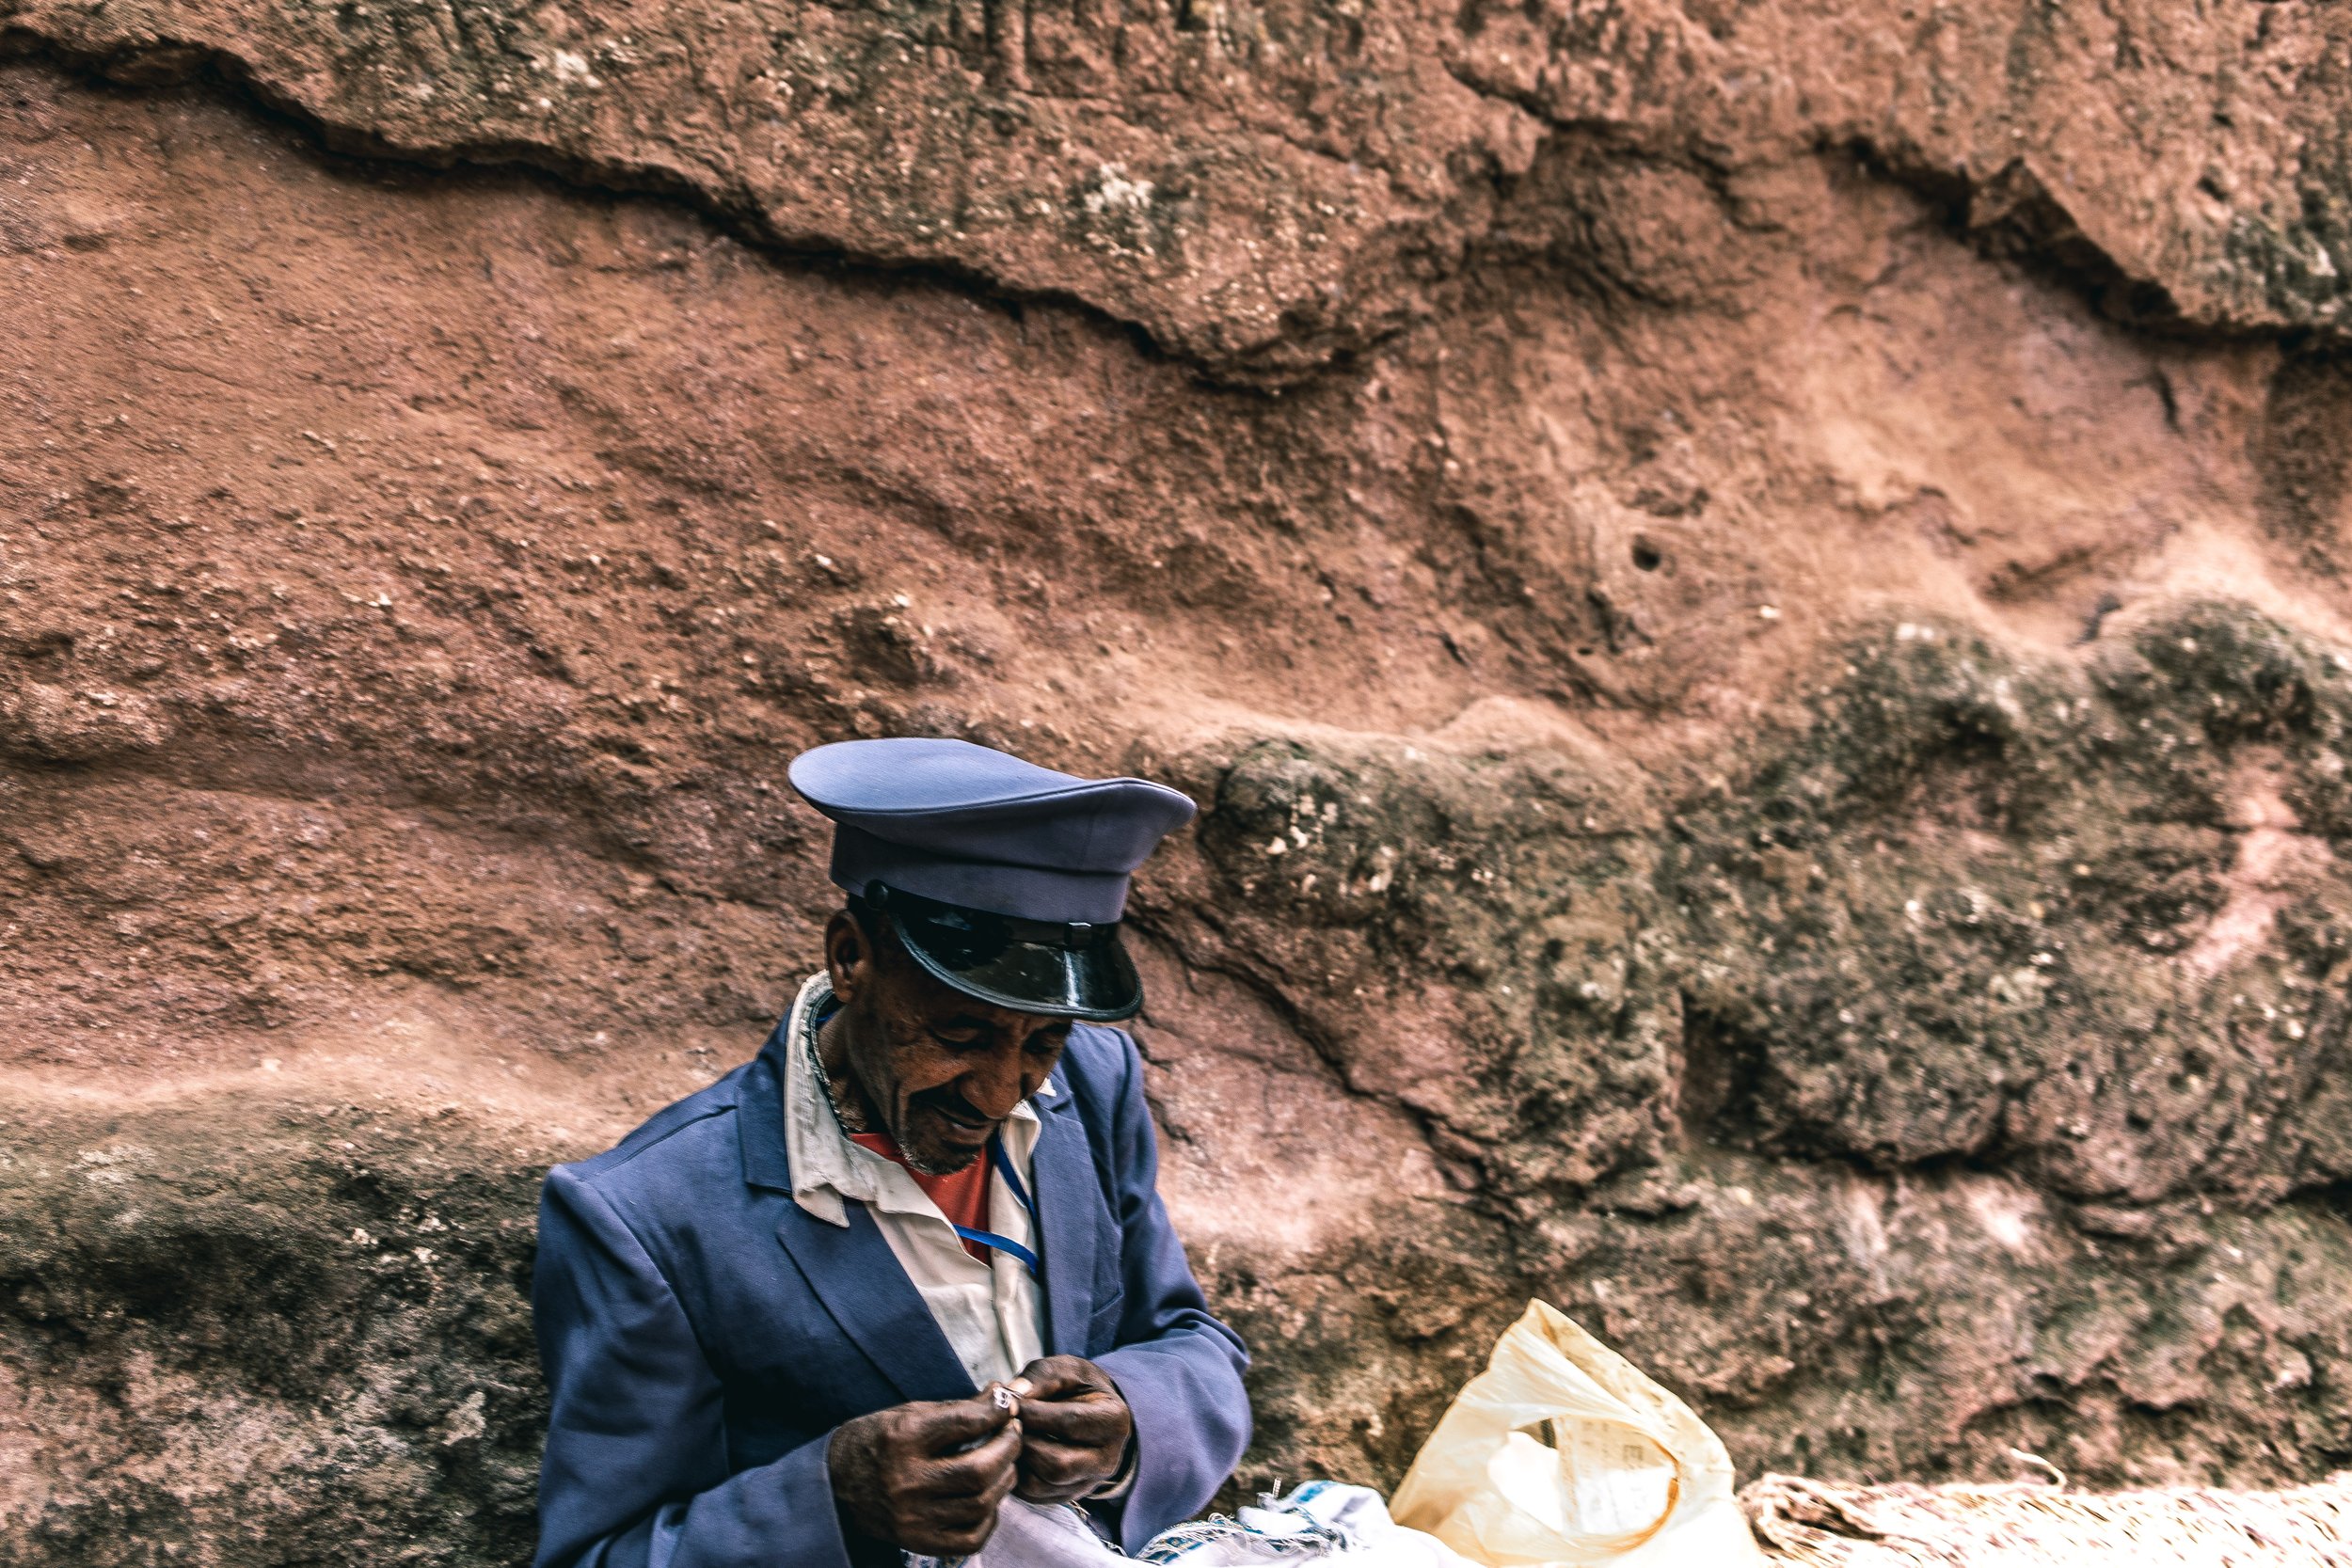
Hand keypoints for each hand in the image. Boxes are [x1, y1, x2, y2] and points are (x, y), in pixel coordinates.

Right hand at [827, 1390, 1021, 1555]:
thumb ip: (957, 1409)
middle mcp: (907, 1480)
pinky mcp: (918, 1541)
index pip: (966, 1422)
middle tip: (1013, 1433)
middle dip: (1009, 1446)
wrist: (834, 1484)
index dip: (997, 1410)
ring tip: (1004, 1463)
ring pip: (982, 1503)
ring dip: (1005, 1479)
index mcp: (903, 1438)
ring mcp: (913, 1516)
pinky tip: (988, 1497)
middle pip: (980, 1469)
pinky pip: (972, 1536)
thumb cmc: (877, 1441)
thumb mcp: (909, 1414)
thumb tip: (1002, 1397)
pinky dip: (990, 1515)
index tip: (1008, 1404)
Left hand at [1008, 1356, 1133, 1504]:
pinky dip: (1014, 1475)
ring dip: (1016, 1461)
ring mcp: (1087, 1483)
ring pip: (1042, 1485)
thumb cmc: (1077, 1387)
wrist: (1089, 1410)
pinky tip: (1009, 1452)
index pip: (1070, 1423)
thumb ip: (1041, 1377)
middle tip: (1002, 1424)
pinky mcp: (1066, 1496)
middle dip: (1024, 1442)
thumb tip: (1011, 1396)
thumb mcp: (1066, 1369)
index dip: (1033, 1414)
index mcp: (1113, 1421)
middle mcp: (1107, 1459)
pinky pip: (1033, 1495)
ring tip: (1004, 1437)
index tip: (1008, 1404)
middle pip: (1057, 1464)